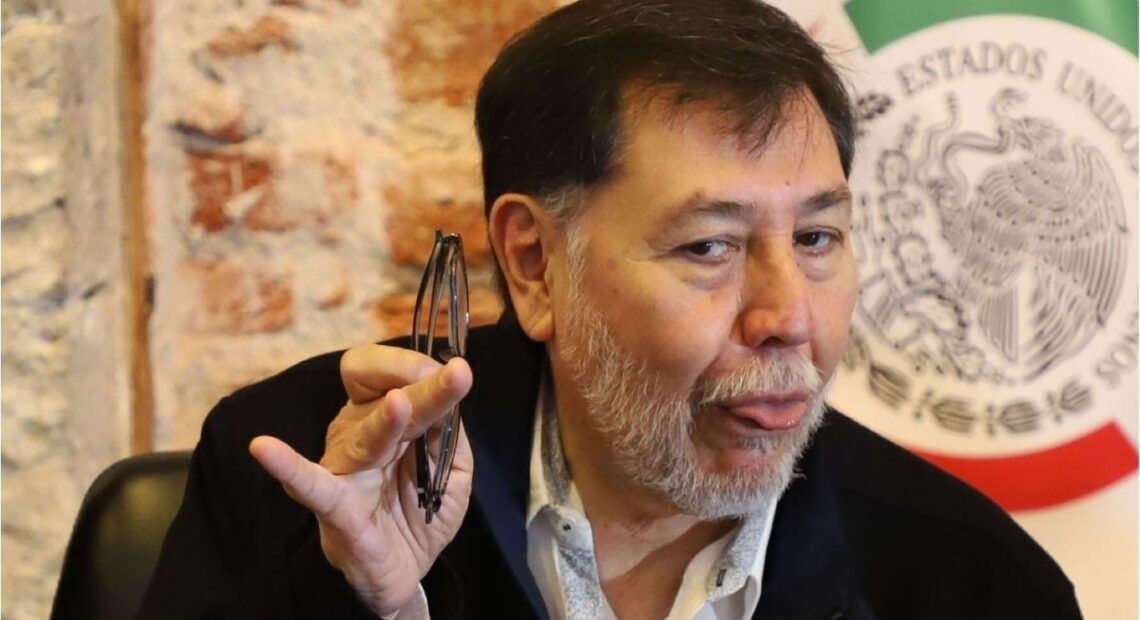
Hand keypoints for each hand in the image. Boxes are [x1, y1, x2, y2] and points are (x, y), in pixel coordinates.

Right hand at [249, 344, 473, 614]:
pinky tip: (264, 448)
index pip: (384, 371)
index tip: (455, 372)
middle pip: (386, 396)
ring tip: (401, 403)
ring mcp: (342, 466)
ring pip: (367, 435)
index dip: (416, 365)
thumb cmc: (422, 508)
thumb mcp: (453, 467)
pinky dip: (286, 466)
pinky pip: (307, 483)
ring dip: (388, 420)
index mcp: (383, 415)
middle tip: (458, 373)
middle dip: (424, 385)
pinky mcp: (334, 505)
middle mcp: (357, 431)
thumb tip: (447, 400)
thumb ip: (449, 435)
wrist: (404, 569)